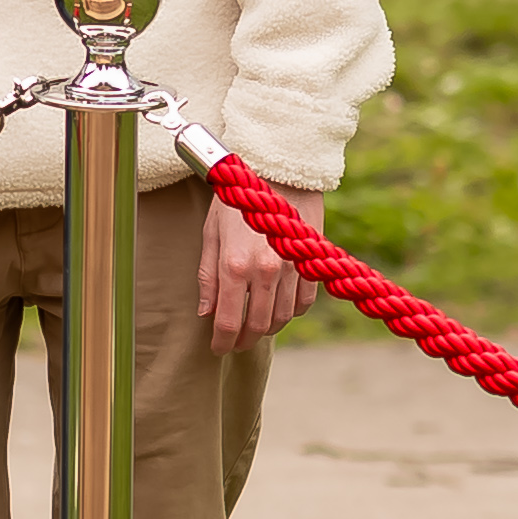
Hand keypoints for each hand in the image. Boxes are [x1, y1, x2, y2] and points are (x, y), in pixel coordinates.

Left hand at [199, 184, 321, 349]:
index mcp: (234, 265)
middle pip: (258, 326)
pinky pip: (304, 304)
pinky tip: (279, 308)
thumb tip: (206, 313)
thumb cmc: (239, 199)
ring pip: (282, 319)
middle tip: (235, 343)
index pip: (228, 322)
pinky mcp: (311, 264)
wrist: (279, 169)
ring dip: (267, 329)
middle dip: (244, 341)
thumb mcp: (211, 232)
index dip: (222, 343)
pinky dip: (291, 312)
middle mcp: (265, 271)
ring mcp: (292, 269)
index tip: (218, 349)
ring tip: (255, 327)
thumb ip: (208, 276)